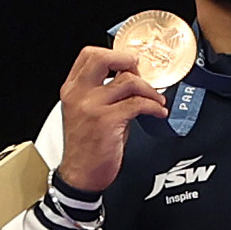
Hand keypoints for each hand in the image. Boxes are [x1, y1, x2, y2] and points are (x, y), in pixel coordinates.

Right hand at [53, 44, 169, 193]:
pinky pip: (138, 104)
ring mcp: (91, 107)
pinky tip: (158, 112)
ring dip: (149, 89)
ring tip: (156, 100)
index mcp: (72, 90)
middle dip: (128, 61)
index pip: (89, 55)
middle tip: (140, 73)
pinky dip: (154, 107)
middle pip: (103, 57)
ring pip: (128, 81)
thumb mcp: (88, 112)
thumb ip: (105, 92)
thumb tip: (132, 77)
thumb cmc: (87, 146)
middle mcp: (78, 94)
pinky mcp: (106, 121)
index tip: (128, 64)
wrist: (80, 175)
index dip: (113, 54)